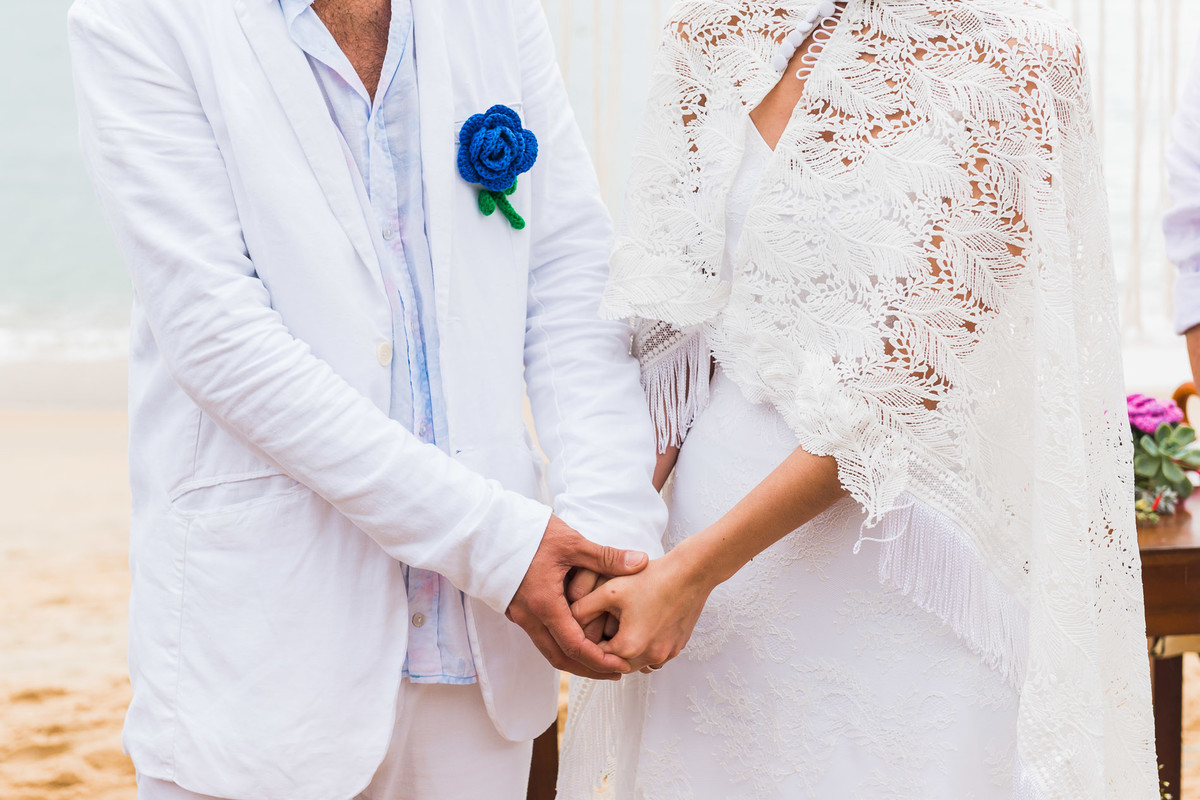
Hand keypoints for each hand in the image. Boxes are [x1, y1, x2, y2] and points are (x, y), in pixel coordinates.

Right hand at [507, 515, 648, 679]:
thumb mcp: (571, 543)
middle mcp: (530, 616)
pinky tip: (579, 636)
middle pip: (560, 657)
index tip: (621, 666)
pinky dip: (562, 644)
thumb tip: (640, 562)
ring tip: (602, 659)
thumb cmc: (528, 533)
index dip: (599, 661)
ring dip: (575, 658)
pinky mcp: (518, 608)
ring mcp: (521, 614)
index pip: (574, 646)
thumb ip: (606, 557)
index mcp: (544, 604)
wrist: (487, 529)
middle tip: (616, 671)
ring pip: (548, 649)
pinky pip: (541, 636)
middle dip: (589, 669)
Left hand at [570, 540, 712, 672]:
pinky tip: (640, 626)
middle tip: (597, 628)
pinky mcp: (678, 648)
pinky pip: (654, 656)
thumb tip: (565, 619)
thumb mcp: (610, 589)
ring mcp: (667, 655)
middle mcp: (650, 657)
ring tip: (618, 628)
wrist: (692, 572)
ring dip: (625, 651)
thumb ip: (583, 607)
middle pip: (616, 662)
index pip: (596, 655)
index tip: (582, 626)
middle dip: (605, 648)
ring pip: (636, 663)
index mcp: (629, 647)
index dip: (586, 641)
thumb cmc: (651, 578)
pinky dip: (644, 648)